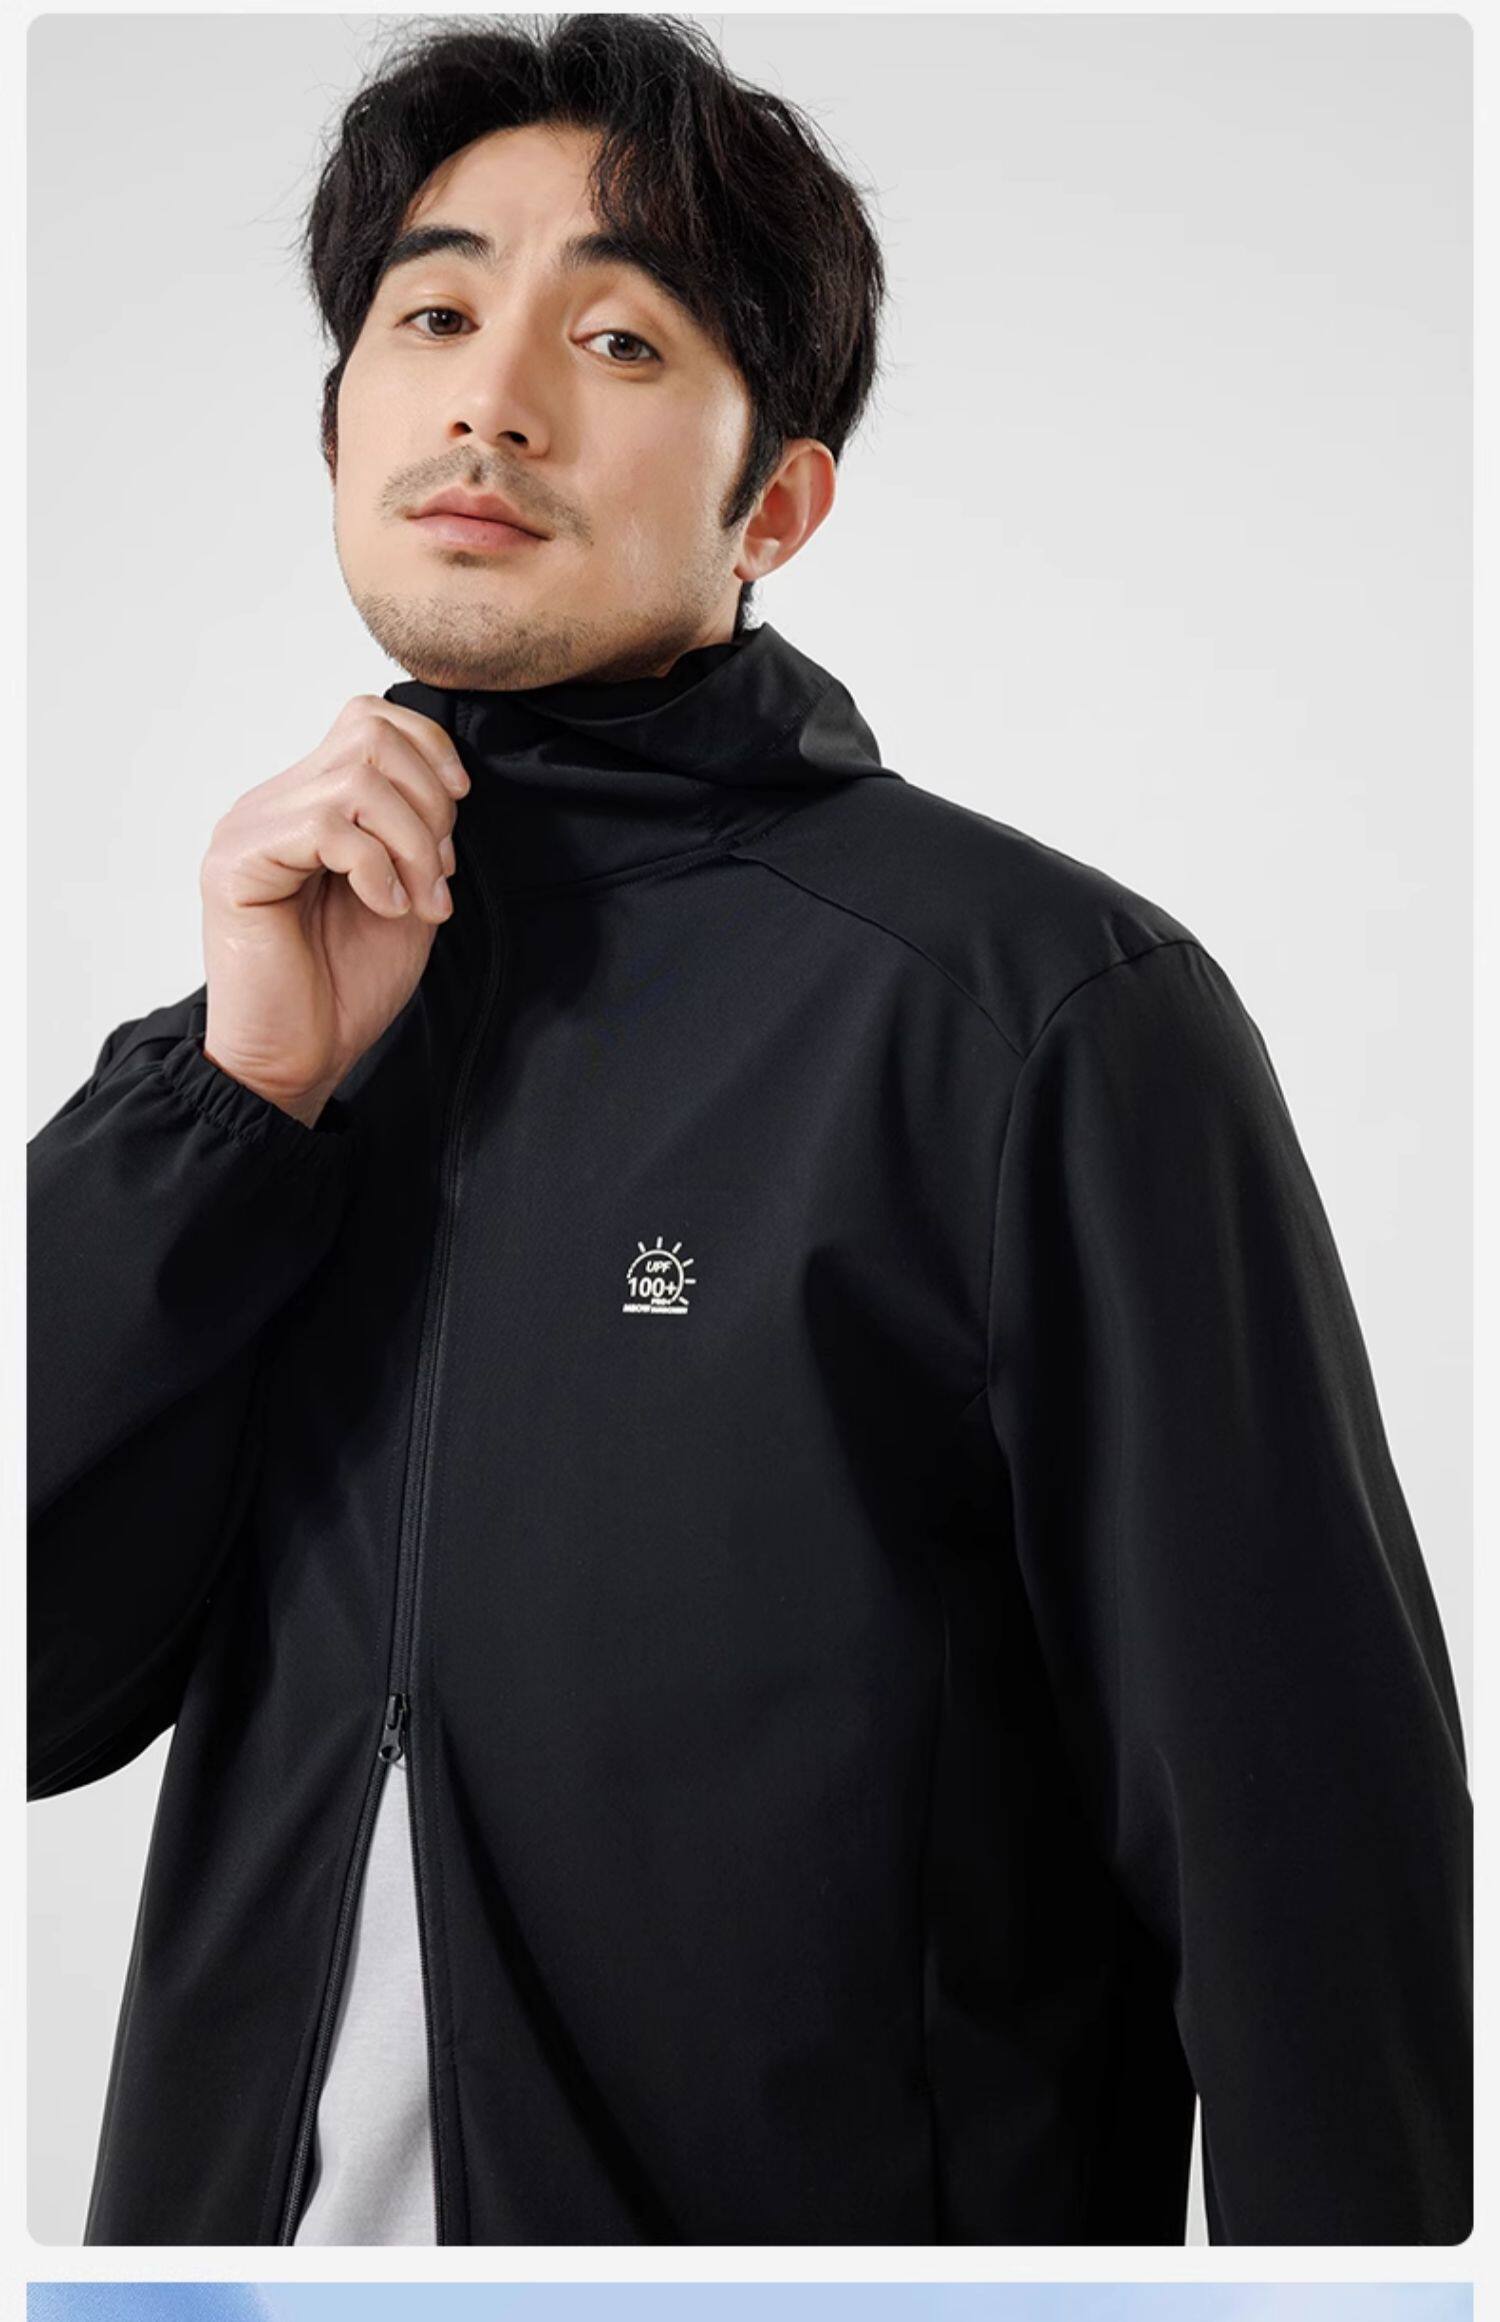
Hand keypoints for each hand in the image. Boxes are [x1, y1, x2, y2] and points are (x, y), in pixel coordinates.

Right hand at [200, 696, 469, 1123]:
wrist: (297, 1060)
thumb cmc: (345, 986)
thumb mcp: (405, 894)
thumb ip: (418, 834)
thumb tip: (447, 783)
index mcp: (310, 803)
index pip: (368, 718)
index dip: (428, 748)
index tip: (459, 807)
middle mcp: (274, 804)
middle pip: (369, 735)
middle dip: (429, 803)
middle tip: (438, 877)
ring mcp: (250, 829)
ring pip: (357, 780)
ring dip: (412, 844)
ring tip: (417, 901)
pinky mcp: (236, 864)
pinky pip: (328, 826)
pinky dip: (376, 868)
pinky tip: (384, 909)